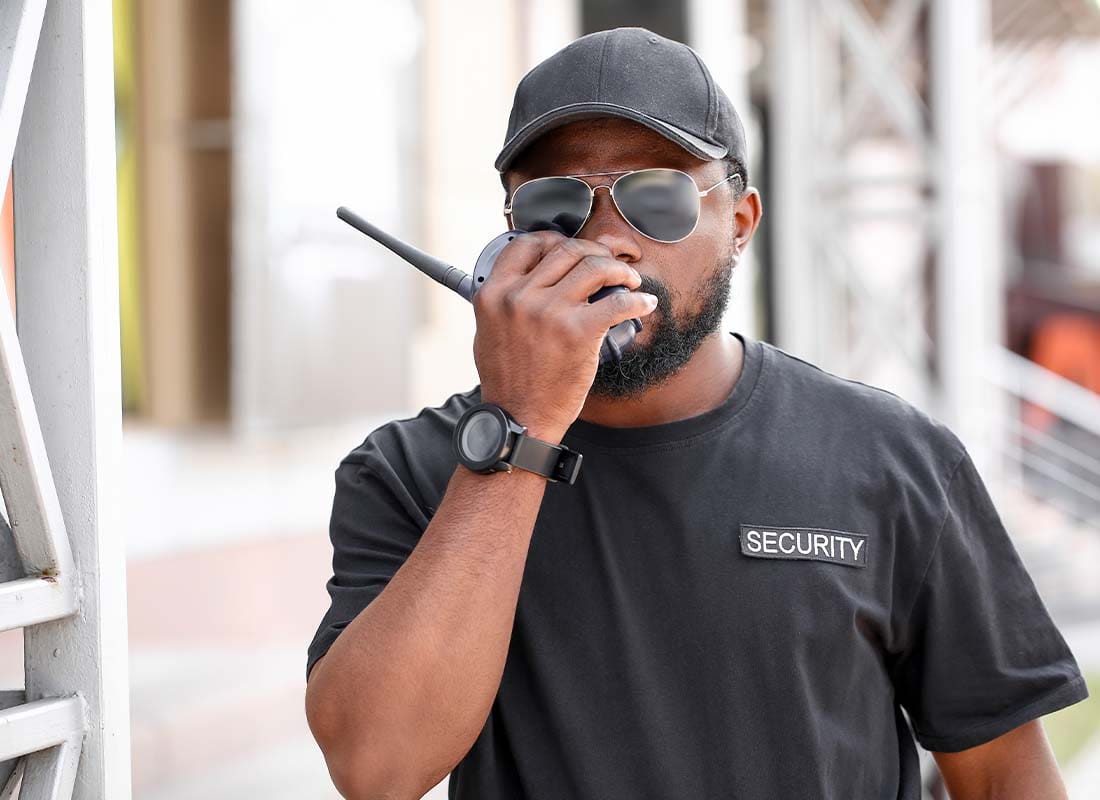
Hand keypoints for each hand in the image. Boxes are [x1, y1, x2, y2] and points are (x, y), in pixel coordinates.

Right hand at [471, 231, 658, 441]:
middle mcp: (519, 297)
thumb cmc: (507, 381)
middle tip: (607, 265)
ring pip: (594, 267)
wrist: (518, 418)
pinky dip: (637, 301)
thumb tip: (532, 277)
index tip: (572, 247)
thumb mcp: (487, 330)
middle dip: (594, 252)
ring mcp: (549, 313)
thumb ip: (505, 300)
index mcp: (494, 293)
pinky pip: (617, 303)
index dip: (555, 240)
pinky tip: (644, 305)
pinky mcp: (578, 332)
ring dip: (619, 269)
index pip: (527, 244)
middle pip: (567, 250)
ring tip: (629, 280)